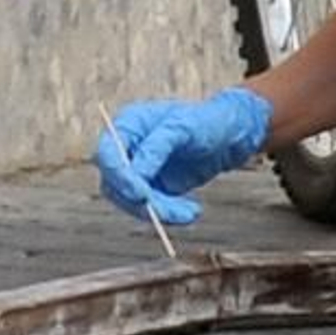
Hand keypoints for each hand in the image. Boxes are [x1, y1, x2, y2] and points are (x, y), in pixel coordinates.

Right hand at [95, 87, 271, 226]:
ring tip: (193, 212)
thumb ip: (157, 147)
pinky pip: (149, 208)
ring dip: (160, 211)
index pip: (107, 154)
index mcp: (128, 125)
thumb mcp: (184, 127)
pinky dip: (169, 213)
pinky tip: (192, 210)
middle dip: (143, 201)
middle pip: (115, 184)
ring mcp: (137, 169)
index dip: (119, 177)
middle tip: (171, 212)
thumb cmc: (206, 121)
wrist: (229, 134)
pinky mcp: (151, 187)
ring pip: (131, 201)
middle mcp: (126, 148)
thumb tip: (136, 173)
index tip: (141, 196)